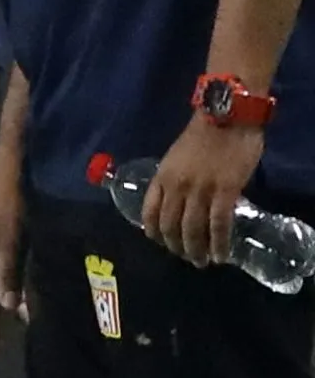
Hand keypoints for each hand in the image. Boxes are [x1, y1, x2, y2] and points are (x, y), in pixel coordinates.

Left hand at [141, 117, 264, 266]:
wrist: (227, 115)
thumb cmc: (204, 133)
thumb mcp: (177, 156)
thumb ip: (176, 178)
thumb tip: (182, 198)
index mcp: (163, 176)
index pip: (149, 211)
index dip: (153, 231)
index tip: (160, 243)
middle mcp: (177, 186)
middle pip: (170, 225)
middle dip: (176, 246)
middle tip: (185, 257)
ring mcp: (200, 190)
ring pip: (192, 229)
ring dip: (196, 250)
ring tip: (201, 262)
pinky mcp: (225, 191)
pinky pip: (219, 225)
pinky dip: (218, 244)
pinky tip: (220, 255)